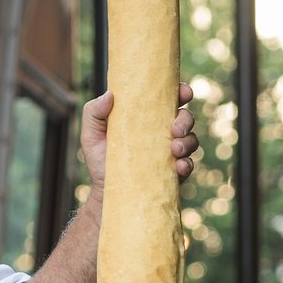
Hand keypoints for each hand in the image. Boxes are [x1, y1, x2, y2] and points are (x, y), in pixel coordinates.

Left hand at [79, 81, 197, 194]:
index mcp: (148, 116)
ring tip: (175, 149)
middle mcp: (162, 131)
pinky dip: (187, 164)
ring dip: (187, 141)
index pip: (170, 98)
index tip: (182, 93)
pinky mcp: (173, 171)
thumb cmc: (99, 159)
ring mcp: (170, 151)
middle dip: (186, 119)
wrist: (105, 191)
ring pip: (191, 139)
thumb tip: (110, 95)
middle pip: (185, 117)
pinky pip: (188, 165)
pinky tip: (179, 166)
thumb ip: (94, 112)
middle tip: (175, 128)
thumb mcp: (91, 134)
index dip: (181, 91)